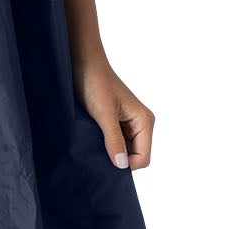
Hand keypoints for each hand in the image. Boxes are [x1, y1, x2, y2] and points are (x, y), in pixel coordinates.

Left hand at [75, 56, 152, 170]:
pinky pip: (114, 142)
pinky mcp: (115, 122)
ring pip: (123, 151)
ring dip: (109, 151)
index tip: (105, 159)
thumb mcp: (104, 114)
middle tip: (96, 150)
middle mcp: (140, 124)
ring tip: (93, 141)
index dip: (126, 164)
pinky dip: (104, 144)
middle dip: (117, 158)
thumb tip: (121, 166)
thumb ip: (114, 140)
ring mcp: (128, 124)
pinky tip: (92, 138)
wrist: (83, 63)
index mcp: (144, 121)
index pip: (143, 158)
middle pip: (134, 157)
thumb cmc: (95, 82)